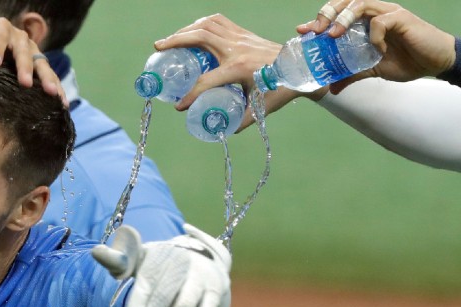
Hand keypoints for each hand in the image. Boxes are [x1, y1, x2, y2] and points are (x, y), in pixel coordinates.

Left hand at [0, 5, 62, 98]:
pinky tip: (60, 105)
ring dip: (47, 79)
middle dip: (24, 66)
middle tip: (23, 83)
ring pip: (40, 64)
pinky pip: (47, 77)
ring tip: (51, 94)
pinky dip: (55, 89)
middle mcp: (18, 38)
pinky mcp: (36, 68)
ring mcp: (30, 53)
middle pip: (24, 50)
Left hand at [94, 224, 231, 306]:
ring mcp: (202, 276)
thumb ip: (119, 261)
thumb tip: (97, 252)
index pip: (147, 280)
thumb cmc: (160, 265)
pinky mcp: (216, 290)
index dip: (138, 302)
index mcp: (160, 253)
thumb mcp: (139, 259)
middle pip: (165, 296)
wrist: (198, 259)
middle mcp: (183, 262)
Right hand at [154, 14, 314, 130]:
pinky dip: (201, 24)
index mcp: (239, 68)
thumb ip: (241, 121)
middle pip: (199, 37)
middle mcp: (237, 48)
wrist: (302, 67)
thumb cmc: (282, 88)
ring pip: (207, 24)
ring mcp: (241, 37)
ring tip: (171, 39)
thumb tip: (223, 131)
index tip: (179, 107)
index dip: (190, 96)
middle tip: (158, 49)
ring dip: (186, 29)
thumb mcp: (261, 109)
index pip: (206, 81)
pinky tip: (192, 31)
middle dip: (175, 41)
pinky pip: (218, 21)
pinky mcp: (244, 33)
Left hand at [300, 0, 455, 90]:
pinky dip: (373, 35)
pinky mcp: (402, 18)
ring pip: (360, 3)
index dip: (320, 18)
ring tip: (334, 35)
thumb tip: (331, 88)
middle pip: (346, 0)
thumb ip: (353, 75)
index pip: (339, 13)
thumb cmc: (408, 61)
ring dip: (344, 18)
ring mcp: (388, 13)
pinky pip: (380, 21)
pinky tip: (377, 50)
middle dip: (327, 13)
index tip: (302, 30)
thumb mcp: (374, 70)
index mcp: (366, 22)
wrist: (436, 63)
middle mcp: (375, 12)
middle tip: (316, 31)